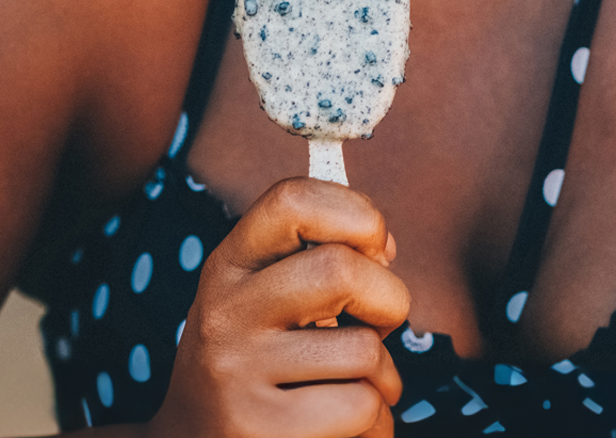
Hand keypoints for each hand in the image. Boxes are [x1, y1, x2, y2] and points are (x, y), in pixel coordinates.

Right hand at [147, 177, 409, 437]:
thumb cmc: (250, 370)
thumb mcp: (256, 303)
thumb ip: (309, 264)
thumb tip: (383, 248)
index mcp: (227, 266)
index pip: (291, 200)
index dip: (354, 210)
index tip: (374, 244)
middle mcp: (226, 311)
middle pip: (339, 270)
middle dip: (390, 299)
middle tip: (381, 326)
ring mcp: (240, 373)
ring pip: (365, 351)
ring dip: (385, 378)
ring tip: (355, 389)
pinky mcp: (266, 430)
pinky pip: (364, 409)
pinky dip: (377, 424)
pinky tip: (346, 428)